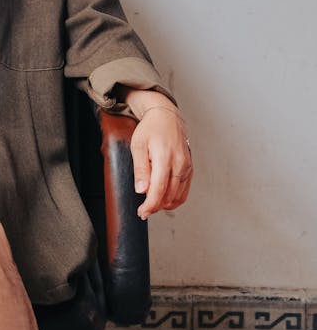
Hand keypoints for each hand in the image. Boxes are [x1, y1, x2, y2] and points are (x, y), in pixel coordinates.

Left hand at [123, 91, 192, 219]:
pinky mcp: (190, 169)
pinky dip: (174, 199)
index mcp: (164, 157)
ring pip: (178, 196)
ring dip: (165, 204)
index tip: (142, 212)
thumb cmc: (150, 129)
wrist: (166, 117)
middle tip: (143, 210)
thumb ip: (140, 169)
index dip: (150, 205)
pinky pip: (184, 191)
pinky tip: (164, 198)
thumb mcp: (138, 145)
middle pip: (169, 196)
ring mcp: (186, 167)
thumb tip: (141, 190)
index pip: (159, 190)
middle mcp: (179, 163)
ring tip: (152, 203)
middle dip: (155, 207)